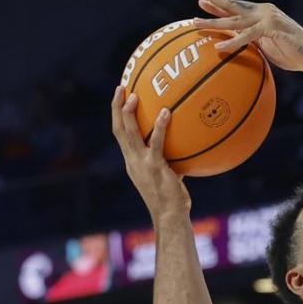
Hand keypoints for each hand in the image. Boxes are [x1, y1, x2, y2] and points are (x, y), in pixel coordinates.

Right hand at [110, 85, 190, 221]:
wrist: (169, 216)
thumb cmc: (172, 200)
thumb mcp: (168, 176)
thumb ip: (171, 160)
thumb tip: (185, 146)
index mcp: (132, 162)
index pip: (120, 135)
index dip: (117, 115)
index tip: (120, 97)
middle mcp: (132, 161)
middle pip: (118, 129)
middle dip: (117, 107)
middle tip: (121, 87)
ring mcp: (141, 163)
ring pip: (129, 133)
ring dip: (129, 113)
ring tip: (134, 95)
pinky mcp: (154, 166)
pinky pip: (155, 142)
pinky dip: (159, 126)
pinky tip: (166, 112)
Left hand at [191, 0, 302, 71]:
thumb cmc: (290, 52)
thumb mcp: (265, 45)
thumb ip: (250, 39)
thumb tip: (234, 42)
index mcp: (260, 14)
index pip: (235, 7)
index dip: (217, 4)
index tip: (200, 0)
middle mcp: (262, 11)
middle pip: (232, 4)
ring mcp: (267, 18)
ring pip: (235, 20)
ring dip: (214, 22)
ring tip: (196, 23)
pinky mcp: (272, 29)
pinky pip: (248, 36)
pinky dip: (233, 42)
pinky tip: (219, 47)